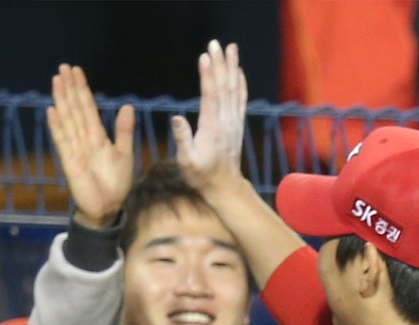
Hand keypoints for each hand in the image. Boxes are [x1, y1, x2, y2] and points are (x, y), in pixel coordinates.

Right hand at [47, 64, 134, 227]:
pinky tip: (51, 111)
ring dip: (62, 100)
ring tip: (56, 80)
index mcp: (98, 137)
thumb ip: (124, 131)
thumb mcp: (125, 154)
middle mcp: (84, 139)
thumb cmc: (116, 184)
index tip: (76, 71)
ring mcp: (75, 149)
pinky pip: (62, 141)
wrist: (109, 208)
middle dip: (70, 88)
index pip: (88, 108)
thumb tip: (127, 106)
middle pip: (75, 109)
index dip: (82, 90)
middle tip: (64, 67)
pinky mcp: (70, 162)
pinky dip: (57, 127)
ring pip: (68, 120)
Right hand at [172, 39, 246, 194]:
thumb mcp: (186, 162)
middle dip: (220, 64)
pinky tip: (239, 71)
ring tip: (231, 48)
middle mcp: (225, 122)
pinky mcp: (237, 125)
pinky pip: (241, 100)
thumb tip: (177, 118)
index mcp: (211, 128)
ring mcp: (233, 122)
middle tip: (216, 43)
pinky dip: (240, 84)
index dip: (208, 75)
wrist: (224, 187)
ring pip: (234, 90)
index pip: (210, 96)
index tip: (205, 56)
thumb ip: (182, 139)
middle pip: (224, 87)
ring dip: (232, 67)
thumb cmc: (201, 176)